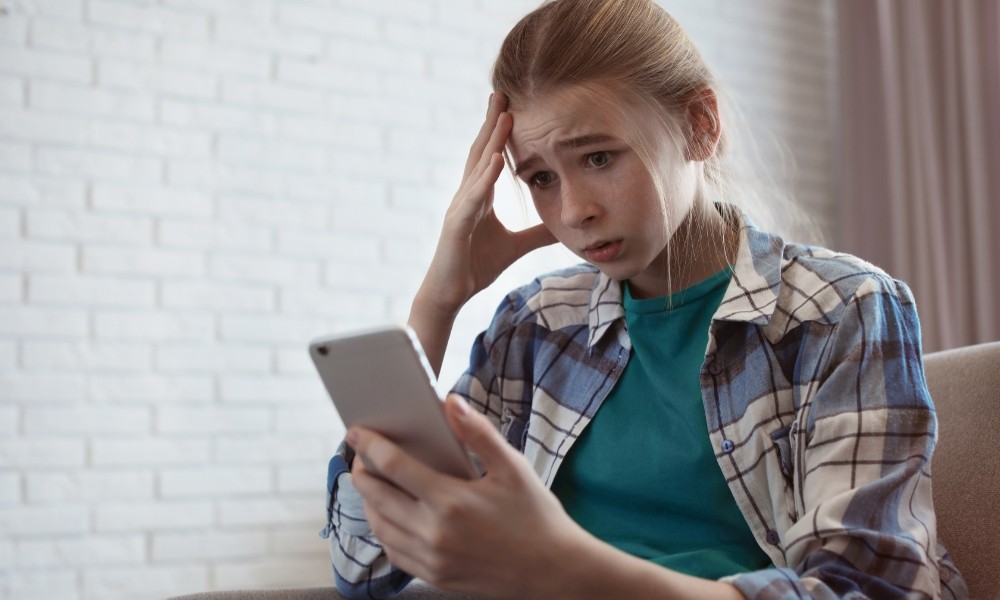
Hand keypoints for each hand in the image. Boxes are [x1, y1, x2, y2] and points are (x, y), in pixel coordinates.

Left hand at [347, 395, 583, 598]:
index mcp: (452, 501)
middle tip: (359, 457)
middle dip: (362, 473)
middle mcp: (435, 533)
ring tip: (371, 485)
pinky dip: (383, 532)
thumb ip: (478, 433)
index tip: (355, 432)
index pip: (394, 467)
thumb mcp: (514, 468)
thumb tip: (450, 402)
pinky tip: (390, 518)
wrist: (555, 572)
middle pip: (377, 498)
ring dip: (368, 503)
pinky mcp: (435, 577)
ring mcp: (433, 559)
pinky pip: (394, 553)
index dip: (370, 446)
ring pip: (380, 528)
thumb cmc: (537, 517)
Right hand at [417, 93, 556, 314]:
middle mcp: (467, 195)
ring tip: (504, 115)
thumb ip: (536, 234)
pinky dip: (485, 178)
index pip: (490, 156)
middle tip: (503, 92)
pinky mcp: (456, 225)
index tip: (513, 106)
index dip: (500, 132)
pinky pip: (473, 197)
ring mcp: (460, 207)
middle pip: (480, 151)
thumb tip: (562, 227)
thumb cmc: (475, 266)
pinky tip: (495, 160)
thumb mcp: (515, 247)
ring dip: (490, 141)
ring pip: (476, 167)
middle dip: (492, 122)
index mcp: (479, 196)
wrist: (450, 293)